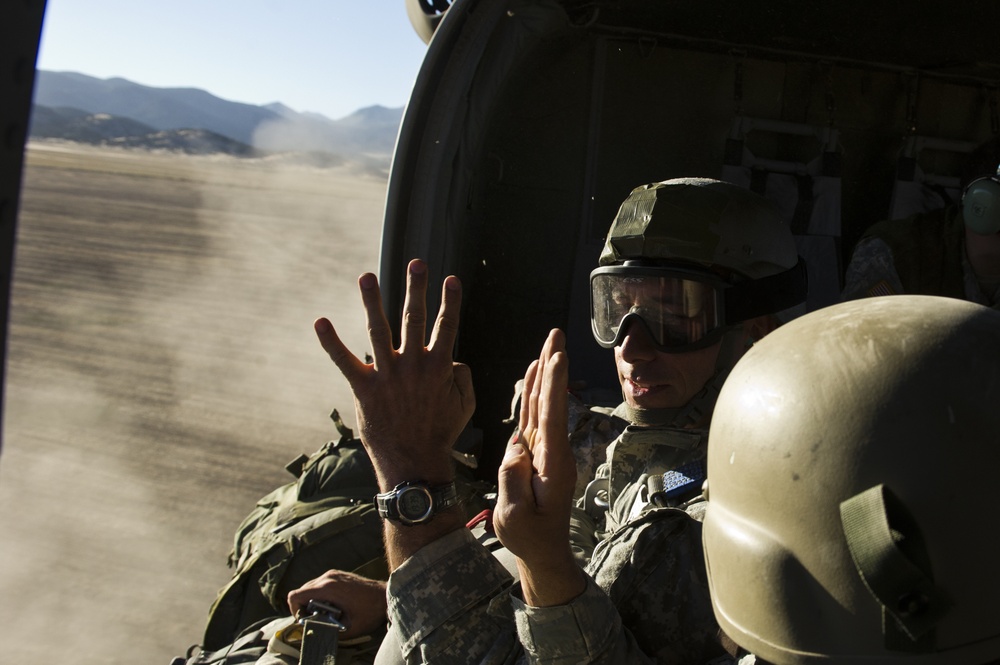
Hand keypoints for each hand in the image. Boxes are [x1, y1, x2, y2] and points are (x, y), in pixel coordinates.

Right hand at [287, 570, 386, 639]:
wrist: (387, 596)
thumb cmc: (370, 612)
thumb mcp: (348, 628)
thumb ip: (327, 631)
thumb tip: (313, 634)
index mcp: (327, 588)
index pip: (295, 596)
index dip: (295, 611)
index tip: (306, 619)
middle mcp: (328, 577)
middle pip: (301, 591)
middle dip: (304, 607)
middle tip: (317, 619)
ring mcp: (333, 574)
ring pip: (310, 587)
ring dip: (312, 600)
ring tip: (326, 612)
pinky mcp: (338, 574)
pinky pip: (320, 584)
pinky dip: (320, 595)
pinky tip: (333, 605)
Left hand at [314, 259, 474, 487]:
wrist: (414, 463)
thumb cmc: (441, 433)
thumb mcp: (466, 404)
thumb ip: (464, 376)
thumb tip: (454, 358)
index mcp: (439, 367)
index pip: (447, 326)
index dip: (450, 301)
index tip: (451, 279)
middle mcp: (413, 364)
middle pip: (414, 318)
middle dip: (416, 288)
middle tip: (416, 263)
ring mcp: (387, 375)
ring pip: (378, 329)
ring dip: (372, 300)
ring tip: (366, 276)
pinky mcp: (364, 388)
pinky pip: (345, 361)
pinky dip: (331, 342)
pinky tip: (319, 322)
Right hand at [493, 329, 585, 605]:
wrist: (542, 551)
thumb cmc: (529, 536)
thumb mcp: (516, 515)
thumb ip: (514, 480)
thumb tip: (515, 448)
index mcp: (552, 462)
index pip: (553, 415)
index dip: (553, 384)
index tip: (557, 356)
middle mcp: (552, 450)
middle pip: (552, 400)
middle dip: (553, 365)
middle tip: (556, 334)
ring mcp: (545, 450)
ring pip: (542, 403)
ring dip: (544, 373)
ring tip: (546, 346)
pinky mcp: (535, 452)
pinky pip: (533, 416)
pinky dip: (532, 393)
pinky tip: (532, 376)